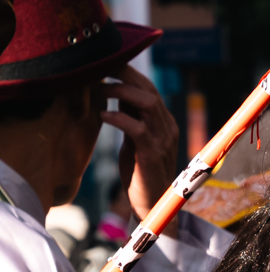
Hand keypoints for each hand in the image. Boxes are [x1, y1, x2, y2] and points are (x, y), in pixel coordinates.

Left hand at [103, 66, 181, 238]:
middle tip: (100, 67)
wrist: (153, 206)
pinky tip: (103, 115)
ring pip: (147, 102)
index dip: (128, 73)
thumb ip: (130, 118)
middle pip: (148, 89)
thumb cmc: (140, 174)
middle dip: (124, 75)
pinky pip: (137, 127)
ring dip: (121, 92)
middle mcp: (167, 126)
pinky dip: (119, 117)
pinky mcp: (153, 153)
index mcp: (163, 122)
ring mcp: (163, 139)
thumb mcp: (134, 140)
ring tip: (100, 90)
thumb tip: (116, 93)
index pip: (148, 88)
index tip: (106, 64)